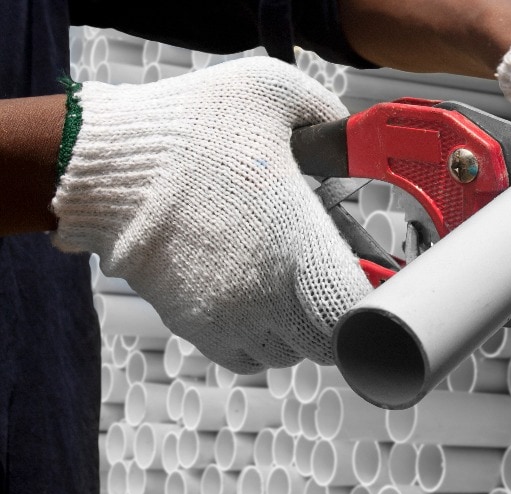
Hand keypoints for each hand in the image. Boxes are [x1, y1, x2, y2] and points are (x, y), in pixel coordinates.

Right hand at [52, 57, 371, 372]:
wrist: (100, 162)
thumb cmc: (186, 127)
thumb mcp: (273, 92)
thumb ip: (329, 116)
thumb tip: (356, 138)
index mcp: (298, 245)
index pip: (359, 312)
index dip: (378, 301)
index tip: (381, 279)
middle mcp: (265, 295)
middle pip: (328, 343)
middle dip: (343, 316)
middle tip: (342, 280)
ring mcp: (226, 316)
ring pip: (287, 353)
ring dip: (301, 329)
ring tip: (298, 285)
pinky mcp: (192, 323)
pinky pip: (244, 356)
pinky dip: (261, 338)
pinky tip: (259, 297)